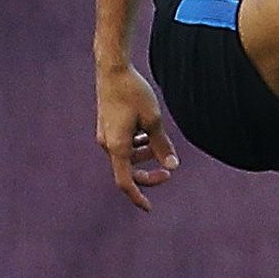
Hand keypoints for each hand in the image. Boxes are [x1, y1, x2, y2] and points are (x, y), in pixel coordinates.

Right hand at [95, 62, 179, 211]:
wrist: (112, 70)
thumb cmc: (134, 93)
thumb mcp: (154, 120)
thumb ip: (162, 145)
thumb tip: (173, 166)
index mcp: (117, 146)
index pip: (126, 182)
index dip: (138, 196)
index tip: (150, 208)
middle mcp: (107, 144)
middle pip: (127, 170)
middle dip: (147, 173)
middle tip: (169, 171)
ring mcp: (105, 135)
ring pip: (127, 156)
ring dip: (144, 155)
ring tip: (158, 141)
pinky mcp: (106, 126)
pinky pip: (122, 144)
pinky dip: (137, 144)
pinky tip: (148, 131)